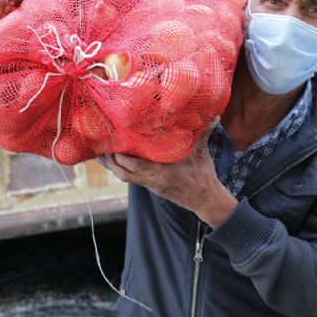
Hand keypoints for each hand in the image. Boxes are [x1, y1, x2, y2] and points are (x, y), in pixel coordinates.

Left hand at [105, 117, 237, 227]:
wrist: (206, 200)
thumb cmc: (203, 177)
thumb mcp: (202, 154)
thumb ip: (204, 134)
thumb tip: (214, 116)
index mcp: (163, 173)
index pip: (135, 166)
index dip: (121, 157)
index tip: (113, 143)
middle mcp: (154, 181)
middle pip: (124, 174)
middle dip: (111, 163)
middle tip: (102, 148)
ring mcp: (152, 186)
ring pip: (126, 178)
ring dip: (114, 168)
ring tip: (104, 155)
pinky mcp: (153, 188)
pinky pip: (134, 179)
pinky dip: (124, 170)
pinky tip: (119, 161)